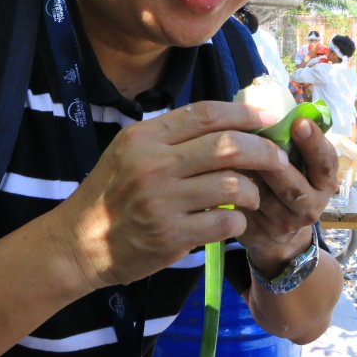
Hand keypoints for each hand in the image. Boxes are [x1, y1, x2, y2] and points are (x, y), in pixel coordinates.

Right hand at [51, 101, 291, 291]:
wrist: (79, 244)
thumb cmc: (110, 195)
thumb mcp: (128, 153)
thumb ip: (169, 139)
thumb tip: (224, 123)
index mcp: (143, 138)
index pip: (203, 114)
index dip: (242, 113)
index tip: (268, 117)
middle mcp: (152, 164)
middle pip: (226, 146)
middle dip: (262, 150)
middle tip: (278, 158)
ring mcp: (161, 201)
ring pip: (231, 185)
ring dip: (251, 191)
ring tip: (250, 196)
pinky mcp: (170, 235)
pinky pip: (224, 222)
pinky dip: (237, 221)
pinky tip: (232, 222)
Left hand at [239, 115, 337, 271]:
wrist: (275, 236)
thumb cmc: (284, 184)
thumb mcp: (297, 165)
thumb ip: (289, 143)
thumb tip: (266, 107)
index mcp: (324, 182)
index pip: (327, 163)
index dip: (315, 144)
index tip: (300, 123)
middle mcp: (310, 205)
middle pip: (294, 184)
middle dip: (274, 160)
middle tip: (255, 138)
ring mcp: (285, 222)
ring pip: (264, 196)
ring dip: (246, 172)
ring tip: (229, 149)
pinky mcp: (259, 232)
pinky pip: (242, 206)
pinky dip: (230, 186)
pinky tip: (216, 171)